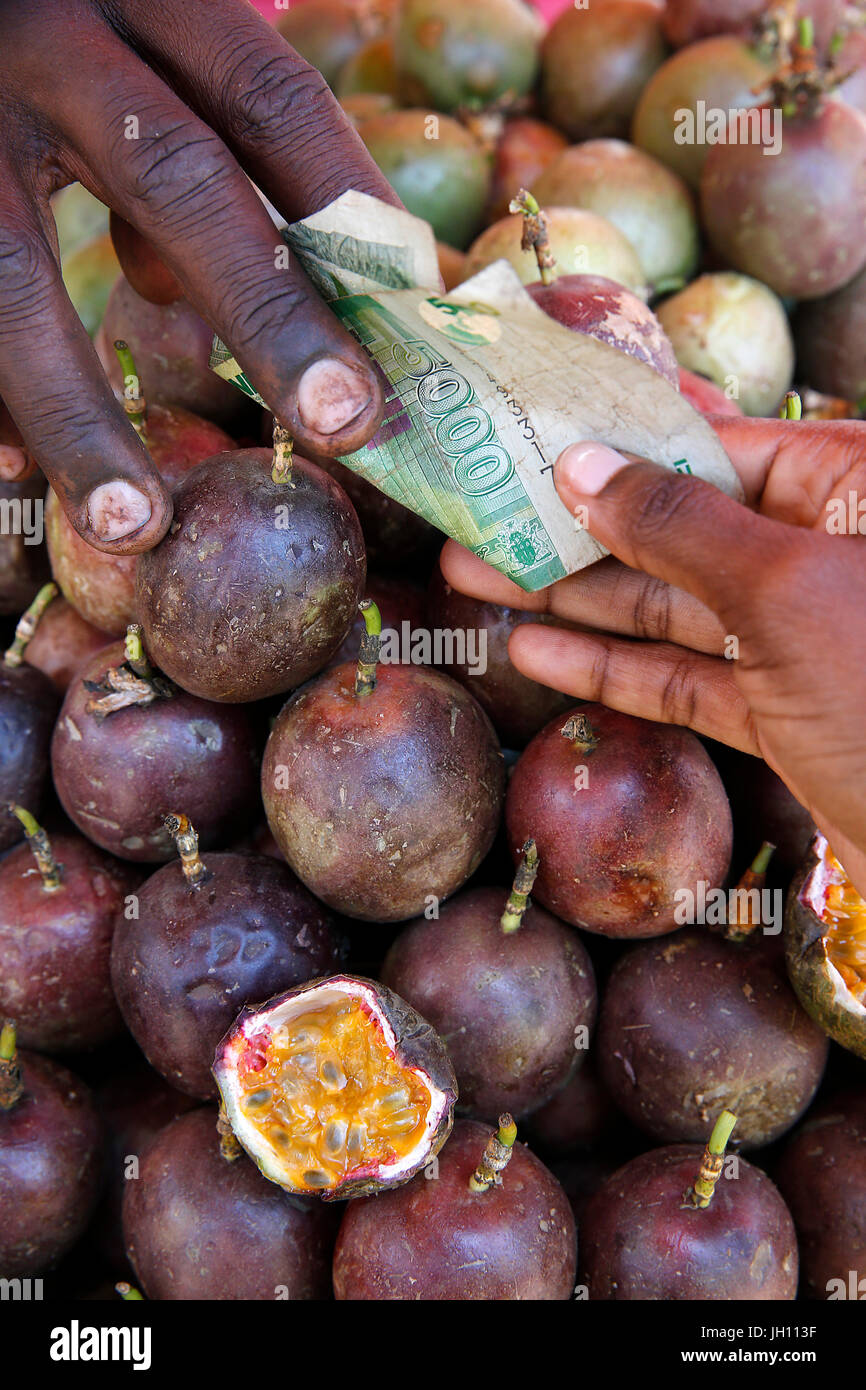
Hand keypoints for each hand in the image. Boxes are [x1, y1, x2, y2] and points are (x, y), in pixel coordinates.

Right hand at [0, 0, 397, 551]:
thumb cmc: (41, 43)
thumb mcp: (128, 62)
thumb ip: (194, 160)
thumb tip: (272, 315)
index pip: (271, 95)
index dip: (347, 206)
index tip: (414, 314)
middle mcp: (48, 34)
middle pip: (179, 183)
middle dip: (269, 316)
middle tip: (340, 425)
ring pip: (13, 277)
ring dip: (76, 414)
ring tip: (134, 524)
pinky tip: (11, 466)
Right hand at [441, 416, 865, 895]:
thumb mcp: (786, 591)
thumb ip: (679, 525)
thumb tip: (584, 467)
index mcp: (855, 489)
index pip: (719, 448)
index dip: (619, 448)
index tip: (530, 446)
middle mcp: (829, 554)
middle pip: (684, 528)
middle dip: (578, 530)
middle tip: (478, 521)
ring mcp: (807, 638)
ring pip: (675, 607)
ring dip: (577, 601)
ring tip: (476, 581)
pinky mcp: (787, 713)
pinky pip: (689, 678)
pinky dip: (614, 669)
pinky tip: (537, 653)